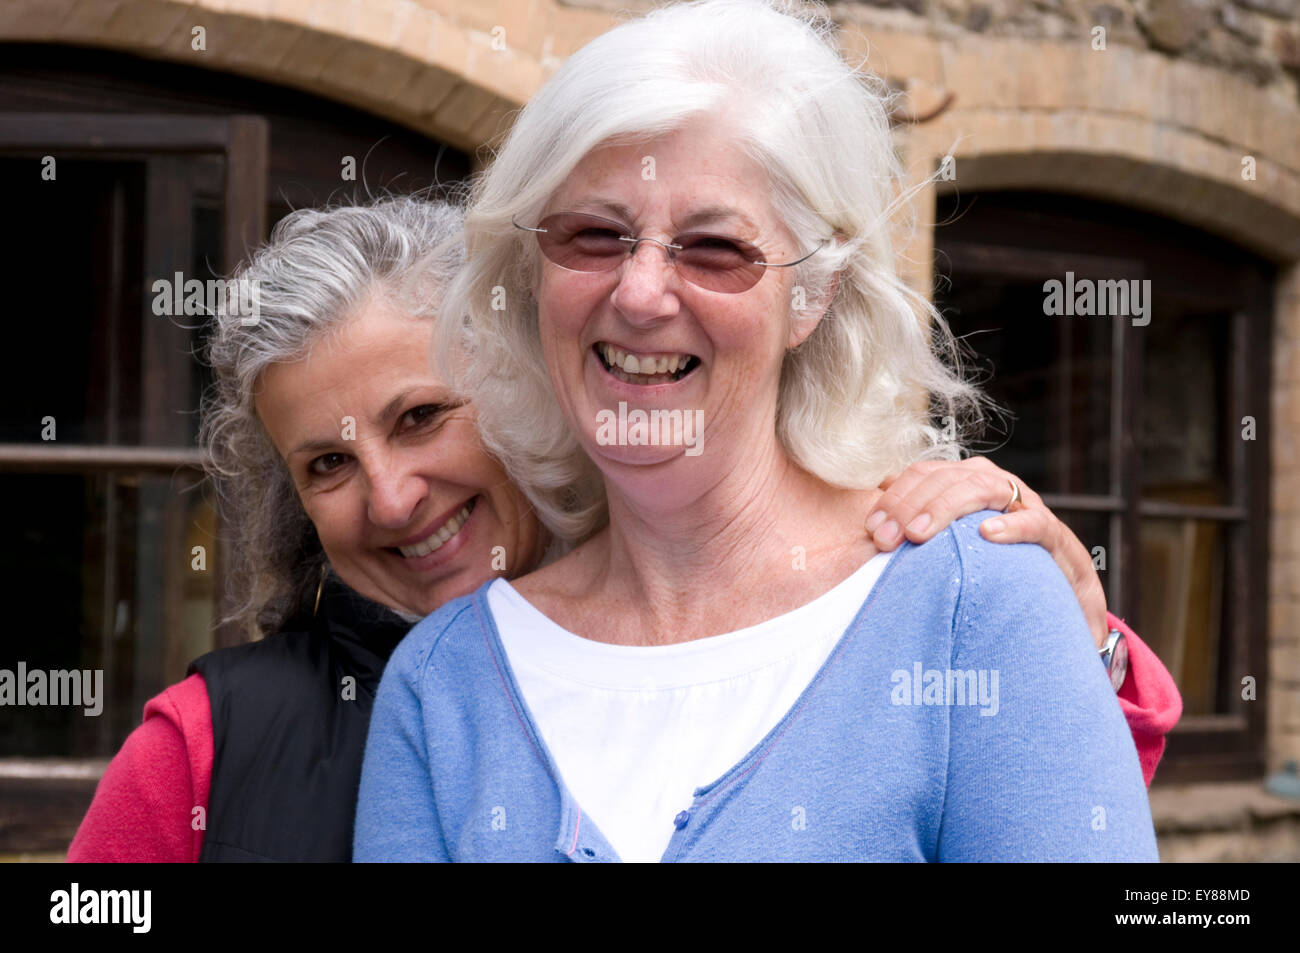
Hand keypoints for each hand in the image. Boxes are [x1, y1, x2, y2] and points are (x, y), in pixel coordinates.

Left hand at [864, 457, 1108, 648]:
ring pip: (980, 489)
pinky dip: (1012, 526)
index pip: (922, 475)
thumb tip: (874, 523)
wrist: (1056, 589)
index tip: (871, 528)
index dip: (893, 498)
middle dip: (909, 506)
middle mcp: (992, 484)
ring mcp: (1023, 505)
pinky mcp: (1054, 535)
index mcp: (963, 482)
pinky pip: (1035, 524)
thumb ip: (918, 528)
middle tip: (886, 538)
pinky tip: (987, 534)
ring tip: (919, 535)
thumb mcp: (949, 544)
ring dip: (945, 509)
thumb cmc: (991, 564)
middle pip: (944, 478)